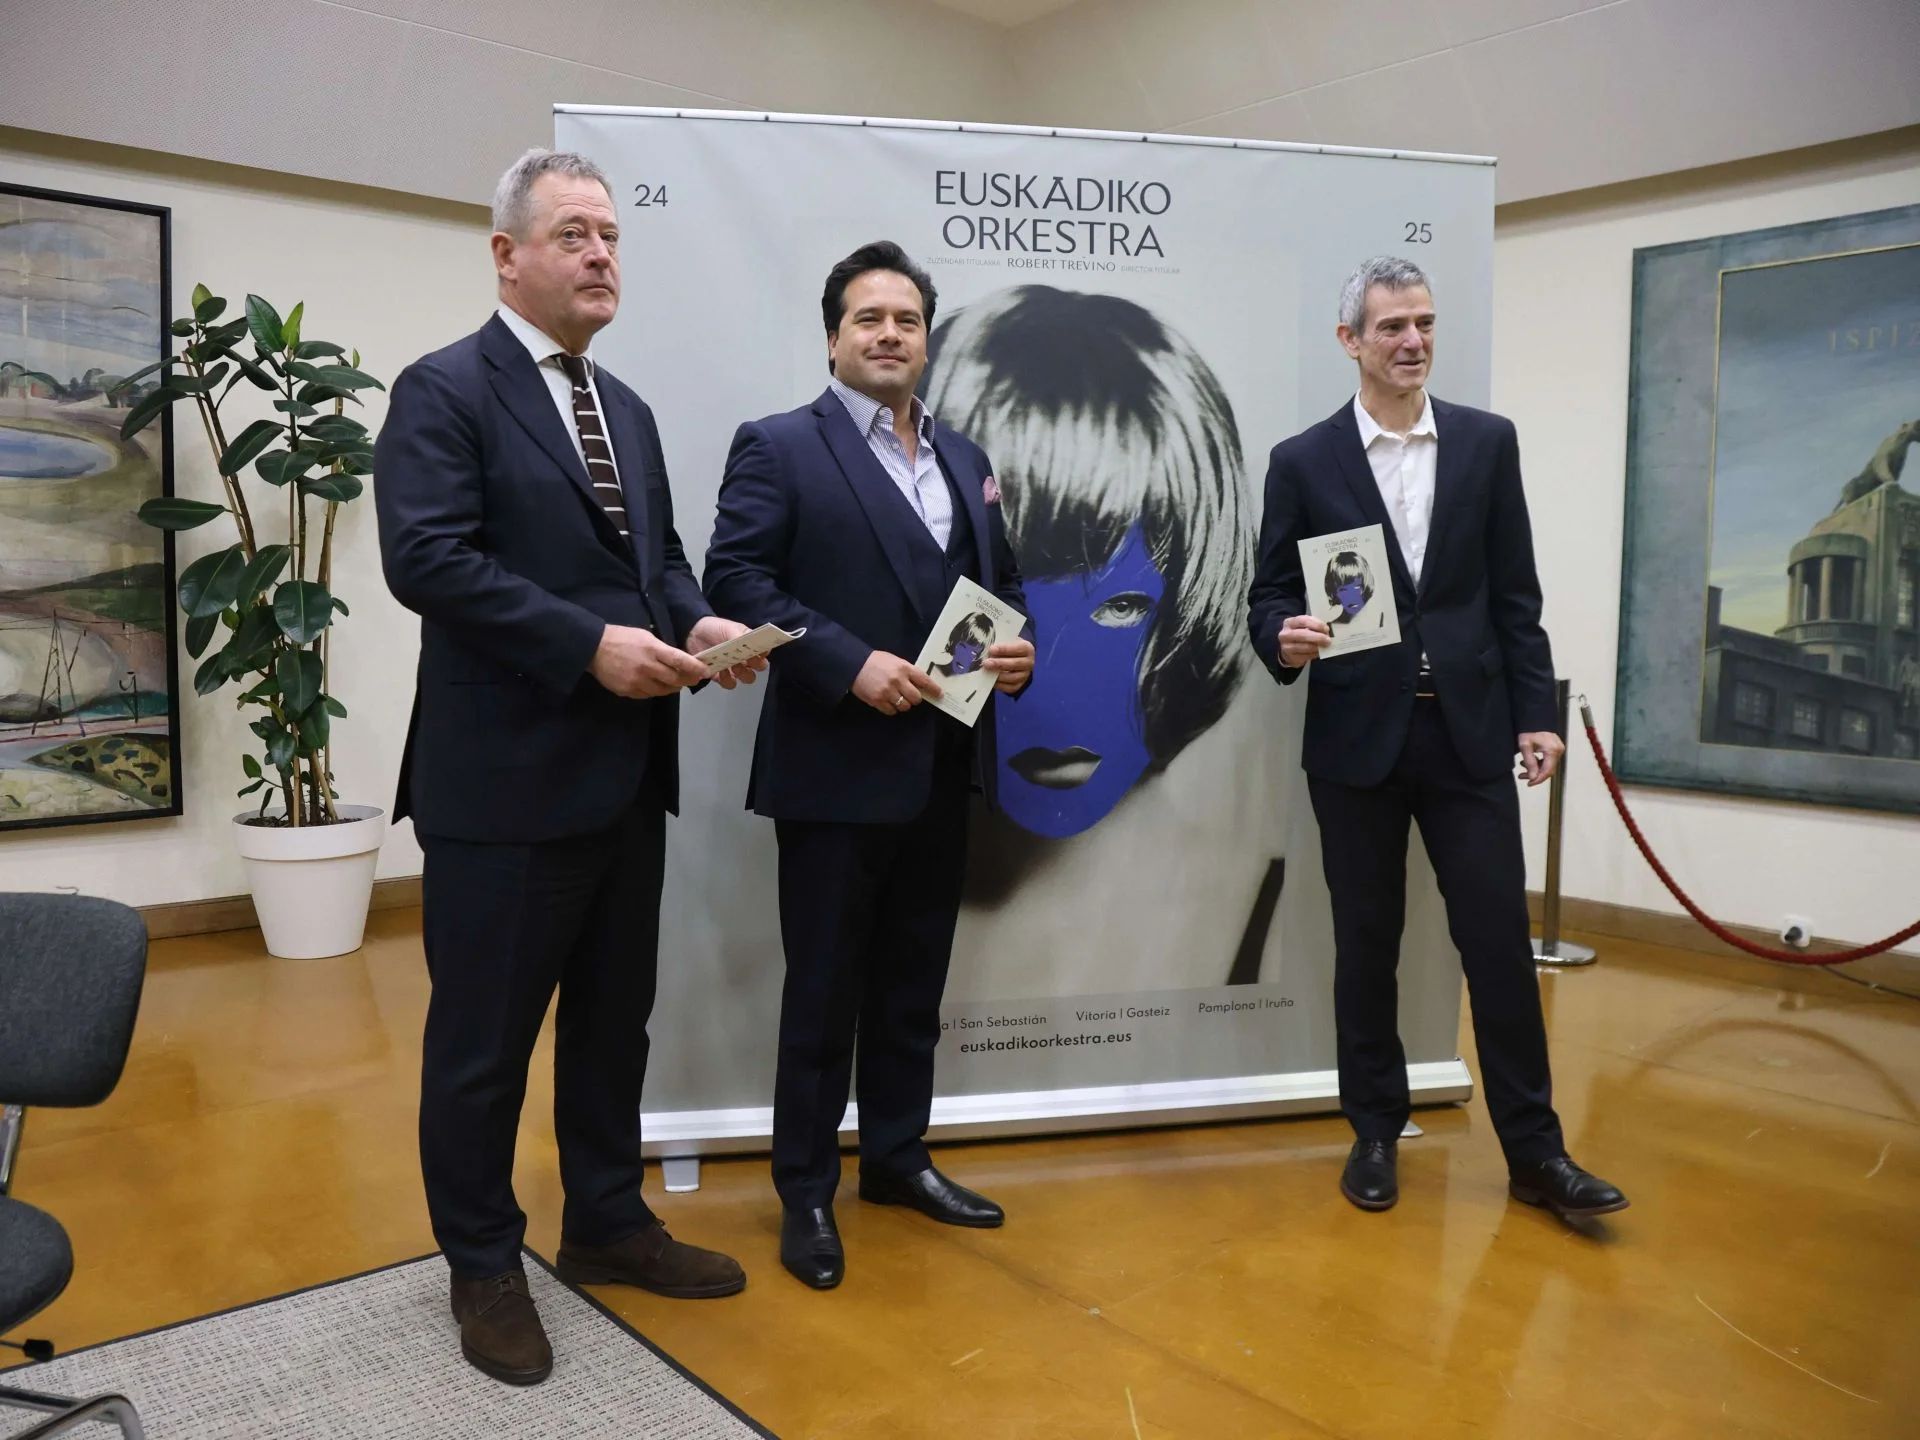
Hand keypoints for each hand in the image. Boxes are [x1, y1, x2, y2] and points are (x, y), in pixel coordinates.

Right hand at [588, 624, 708, 698]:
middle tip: (693, 679)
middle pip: (674, 679)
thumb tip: (679, 661)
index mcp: (652, 650)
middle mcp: (647, 667)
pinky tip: (656, 685)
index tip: (705, 671)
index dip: (695, 668)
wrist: (593, 648)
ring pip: (663, 690)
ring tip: (676, 683)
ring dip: (672, 687)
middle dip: (687, 680)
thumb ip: (662, 649)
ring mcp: (637, 681)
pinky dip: (655, 690)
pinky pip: (648, 695)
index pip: (680, 661)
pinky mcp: (628, 691)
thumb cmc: (621, 638)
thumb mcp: (645, 636)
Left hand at [684, 615, 767, 689]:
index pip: (764, 651)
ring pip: (746, 678)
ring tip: (733, 667)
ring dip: (742, 674)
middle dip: (755, 666)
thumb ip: (741, 636)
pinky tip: (721, 673)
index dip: (764, 654)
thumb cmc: (714, 628)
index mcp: (749, 644)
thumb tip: (753, 641)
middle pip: (759, 667)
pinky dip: (727, 680)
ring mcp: (733, 668)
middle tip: (746, 661)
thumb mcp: (729, 628)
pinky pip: (729, 683)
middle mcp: (745, 657)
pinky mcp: (720, 676)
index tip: (758, 653)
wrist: (692, 633)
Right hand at [852, 650, 941, 715]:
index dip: (934, 689)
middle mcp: (898, 680)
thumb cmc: (876, 661)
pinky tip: (888, 702)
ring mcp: (887, 692)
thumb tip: (921, 683)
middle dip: (915, 698)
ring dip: (904, 704)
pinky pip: (892, 711)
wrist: (854, 665)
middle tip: (911, 696)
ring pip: (905, 707)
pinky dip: (892, 709)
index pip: (924, 681)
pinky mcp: (877, 701)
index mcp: (904, 668)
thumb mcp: (895, 661)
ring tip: (897, 698)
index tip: (939, 694)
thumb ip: (907, 671)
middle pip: (916, 698)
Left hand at [984, 637, 1033, 694]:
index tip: (991, 649)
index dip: (1004, 649)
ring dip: (998, 675)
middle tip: (986, 663)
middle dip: (999, 664)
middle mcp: (1029, 663)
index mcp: (1027, 649)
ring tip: (987, 672)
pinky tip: (990, 680)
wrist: (1016, 659)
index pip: (1018, 649)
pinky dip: (999, 685)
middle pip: (1015, 664)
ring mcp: (1025, 675)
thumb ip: (999, 644)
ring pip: (1012, 677)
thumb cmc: (1009, 648)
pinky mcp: (1019, 685)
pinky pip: (1009, 687)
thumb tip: (987, 651)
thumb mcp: (1007, 642)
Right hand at [1279, 614, 1331, 666]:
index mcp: (1289, 623)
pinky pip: (1306, 656)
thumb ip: (1313, 625)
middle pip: (1303, 635)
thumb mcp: (1304, 626)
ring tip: (1325, 646)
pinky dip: (1315, 654)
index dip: (1316, 625)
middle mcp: (1285, 635)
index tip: (1326, 629)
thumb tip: (1326, 631)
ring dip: (1318, 647)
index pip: (1303, 621)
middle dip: (1318, 637)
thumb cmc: (1299, 634)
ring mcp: (1287, 648)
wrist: (1288, 648)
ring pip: (1305, 647)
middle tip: (1328, 640)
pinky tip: (1318, 651)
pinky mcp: (1291, 658)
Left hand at [1516, 730, 1564, 786]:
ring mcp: (1559, 749)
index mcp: (1552, 750)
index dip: (1538, 779)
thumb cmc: (1529, 729)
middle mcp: (1558, 750)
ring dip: (1535, 768)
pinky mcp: (1556, 748)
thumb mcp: (1525, 746)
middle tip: (1522, 776)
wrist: (1534, 718)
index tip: (1529, 783)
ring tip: (1522, 765)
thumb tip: (1533, 777)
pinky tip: (1529, 761)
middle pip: (1548, 769)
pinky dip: (1539, 762)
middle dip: (1534, 774)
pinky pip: (1549, 760)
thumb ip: (1530, 762)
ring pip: (1548, 765)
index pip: (1547, 771)